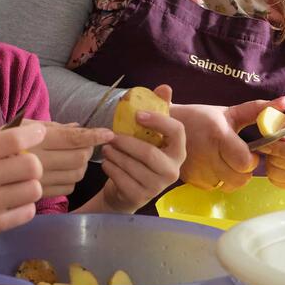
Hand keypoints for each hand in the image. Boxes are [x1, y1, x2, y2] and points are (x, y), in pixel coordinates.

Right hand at [0, 92, 45, 262]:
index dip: (32, 134)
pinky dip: (26, 206)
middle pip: (30, 165)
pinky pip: (28, 212)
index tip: (37, 132)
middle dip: (34, 161)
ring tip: (21, 182)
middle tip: (26, 162)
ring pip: (33, 189)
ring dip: (31, 184)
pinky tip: (15, 201)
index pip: (12, 140)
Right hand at [28, 122, 113, 197]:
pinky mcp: (39, 194)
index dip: (93, 136)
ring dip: (82, 165)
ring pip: (77, 175)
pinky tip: (64, 171)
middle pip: (79, 158)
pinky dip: (72, 179)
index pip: (72, 138)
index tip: (108, 134)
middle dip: (88, 149)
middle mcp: (38, 162)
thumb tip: (79, 128)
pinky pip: (68, 188)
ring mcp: (39, 181)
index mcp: (36, 141)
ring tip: (74, 157)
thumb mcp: (25, 126)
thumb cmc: (8, 140)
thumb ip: (53, 127)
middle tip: (85, 144)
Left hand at [93, 85, 185, 212]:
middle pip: (149, 153)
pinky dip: (110, 168)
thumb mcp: (150, 132)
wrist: (128, 189)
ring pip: (132, 166)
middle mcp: (172, 170)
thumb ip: (158, 108)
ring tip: (106, 147)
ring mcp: (157, 186)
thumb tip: (164, 87)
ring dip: (114, 154)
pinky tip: (106, 162)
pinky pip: (121, 179)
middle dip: (126, 142)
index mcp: (178, 151)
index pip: (177, 132)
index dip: (159, 121)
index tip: (138, 115)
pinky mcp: (140, 197)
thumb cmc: (142, 155)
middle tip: (110, 135)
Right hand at [172, 96, 284, 191]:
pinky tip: (212, 167)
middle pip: (239, 179)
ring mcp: (197, 170)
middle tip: (237, 159)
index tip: (248, 152)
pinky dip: (217, 180)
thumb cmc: (201, 118)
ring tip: (225, 163)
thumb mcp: (229, 112)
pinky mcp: (190, 180)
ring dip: (231, 177)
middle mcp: (207, 155)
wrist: (164, 125)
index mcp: (219, 136)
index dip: (251, 160)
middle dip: (243, 171)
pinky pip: (214, 188)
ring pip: (227, 186)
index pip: (245, 162)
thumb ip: (258, 109)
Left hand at [257, 102, 284, 188]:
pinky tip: (281, 157)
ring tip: (281, 147)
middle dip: (273, 150)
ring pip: (276, 174)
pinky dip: (273, 169)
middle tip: (277, 138)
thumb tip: (284, 136)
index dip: (280, 147)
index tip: (269, 136)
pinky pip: (276, 181)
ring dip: (271, 159)